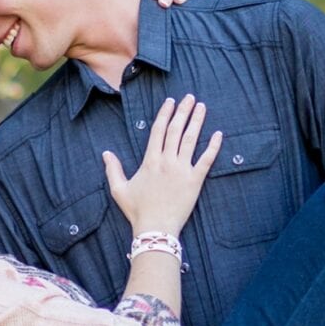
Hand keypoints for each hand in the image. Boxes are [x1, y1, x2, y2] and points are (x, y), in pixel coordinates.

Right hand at [102, 93, 222, 238]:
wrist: (155, 228)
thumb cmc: (137, 211)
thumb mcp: (119, 189)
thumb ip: (113, 169)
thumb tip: (106, 153)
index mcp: (150, 160)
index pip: (158, 130)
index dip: (165, 113)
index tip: (171, 101)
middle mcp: (167, 161)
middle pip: (176, 129)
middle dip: (183, 111)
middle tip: (190, 97)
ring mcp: (182, 170)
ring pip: (191, 139)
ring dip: (197, 121)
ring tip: (202, 107)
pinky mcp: (195, 181)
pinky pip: (206, 160)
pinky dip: (213, 146)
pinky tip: (218, 134)